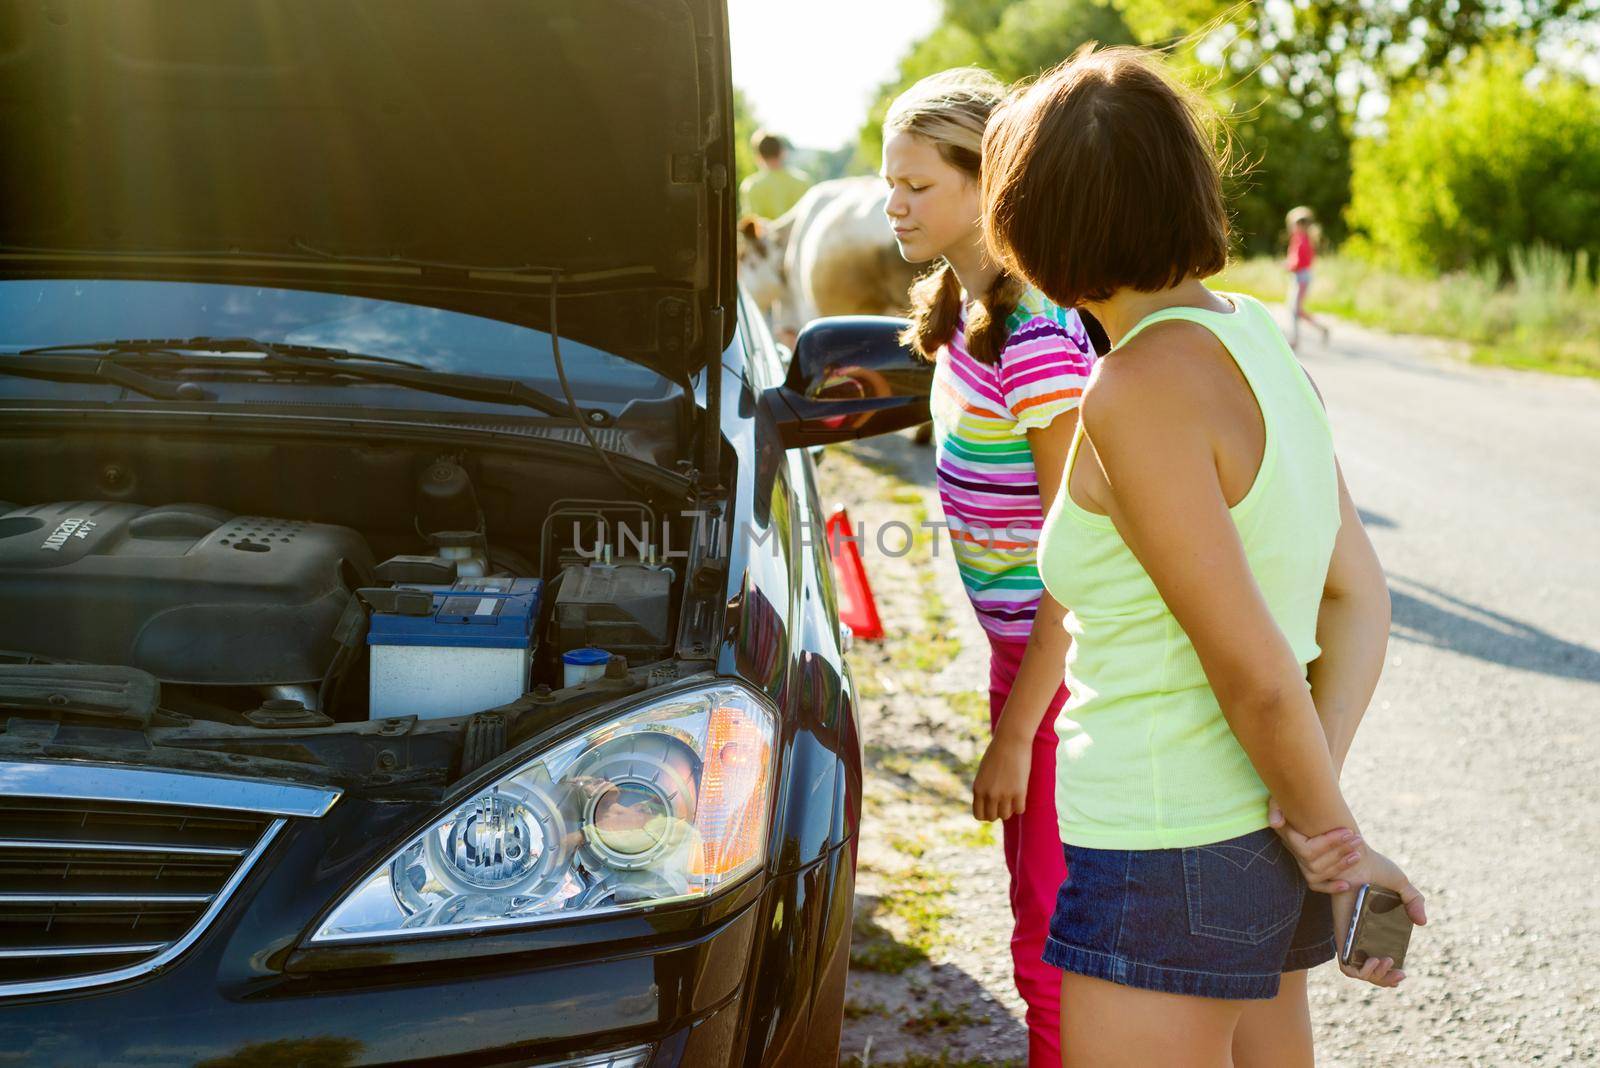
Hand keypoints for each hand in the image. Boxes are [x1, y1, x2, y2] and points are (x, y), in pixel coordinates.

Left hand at [972, 733, 1030, 822]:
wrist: (1011, 740)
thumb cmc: (997, 753)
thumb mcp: (984, 772)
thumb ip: (984, 788)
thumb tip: (990, 805)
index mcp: (978, 789)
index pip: (979, 815)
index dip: (986, 813)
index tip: (992, 807)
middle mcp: (989, 794)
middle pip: (992, 817)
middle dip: (998, 811)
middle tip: (1004, 800)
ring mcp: (1004, 794)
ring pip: (1006, 815)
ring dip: (1009, 808)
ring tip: (1012, 796)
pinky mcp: (1019, 792)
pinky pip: (1020, 810)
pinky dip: (1020, 805)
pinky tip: (1021, 794)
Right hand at [1268, 797, 1362, 892]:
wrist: (1299, 807)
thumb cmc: (1293, 800)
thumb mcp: (1280, 800)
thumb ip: (1276, 808)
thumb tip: (1276, 823)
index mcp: (1288, 837)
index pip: (1308, 848)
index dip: (1329, 842)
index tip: (1347, 831)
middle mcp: (1293, 854)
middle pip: (1316, 862)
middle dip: (1339, 851)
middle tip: (1357, 839)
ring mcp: (1301, 865)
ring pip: (1320, 873)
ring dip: (1341, 865)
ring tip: (1358, 853)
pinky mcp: (1309, 872)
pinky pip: (1317, 886)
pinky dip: (1331, 888)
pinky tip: (1346, 885)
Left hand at [1329, 847, 1427, 989]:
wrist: (1352, 855)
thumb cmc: (1374, 867)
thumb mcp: (1401, 885)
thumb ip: (1414, 902)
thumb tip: (1422, 923)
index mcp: (1376, 930)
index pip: (1380, 960)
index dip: (1390, 974)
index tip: (1403, 972)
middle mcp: (1362, 937)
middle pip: (1370, 972)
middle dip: (1385, 980)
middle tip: (1399, 973)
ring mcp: (1350, 937)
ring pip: (1357, 972)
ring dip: (1374, 976)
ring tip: (1384, 961)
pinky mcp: (1340, 934)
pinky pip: (1345, 964)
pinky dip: (1359, 971)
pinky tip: (1374, 961)